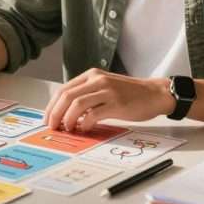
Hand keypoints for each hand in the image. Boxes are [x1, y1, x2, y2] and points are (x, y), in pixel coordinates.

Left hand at [43, 69, 173, 132]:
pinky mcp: (117, 103)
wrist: (155, 94)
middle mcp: (97, 80)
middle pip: (66, 96)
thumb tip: (67, 113)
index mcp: (92, 75)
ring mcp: (107, 90)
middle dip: (55, 113)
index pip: (63, 89)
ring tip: (67, 129)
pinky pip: (94, 114)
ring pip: (77, 103)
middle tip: (52, 126)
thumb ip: (87, 95)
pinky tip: (84, 128)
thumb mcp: (105, 87)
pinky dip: (85, 123)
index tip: (47, 119)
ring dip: (68, 119)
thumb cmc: (130, 93)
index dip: (52, 106)